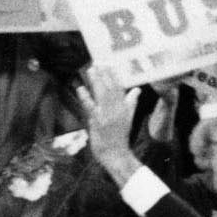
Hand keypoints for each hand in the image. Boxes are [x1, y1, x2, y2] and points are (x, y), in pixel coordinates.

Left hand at [75, 66, 140, 180]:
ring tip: (91, 70)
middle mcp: (117, 109)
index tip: (109, 64)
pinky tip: (80, 89)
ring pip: (102, 94)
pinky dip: (85, 97)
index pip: (120, 88)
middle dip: (104, 74)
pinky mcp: (98, 121)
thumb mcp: (129, 118)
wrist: (115, 153)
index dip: (114, 75)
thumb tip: (137, 89)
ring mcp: (107, 115)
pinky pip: (91, 107)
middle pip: (111, 88)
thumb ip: (131, 102)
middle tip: (98, 63)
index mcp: (125, 108)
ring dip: (96, 82)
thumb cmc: (120, 136)